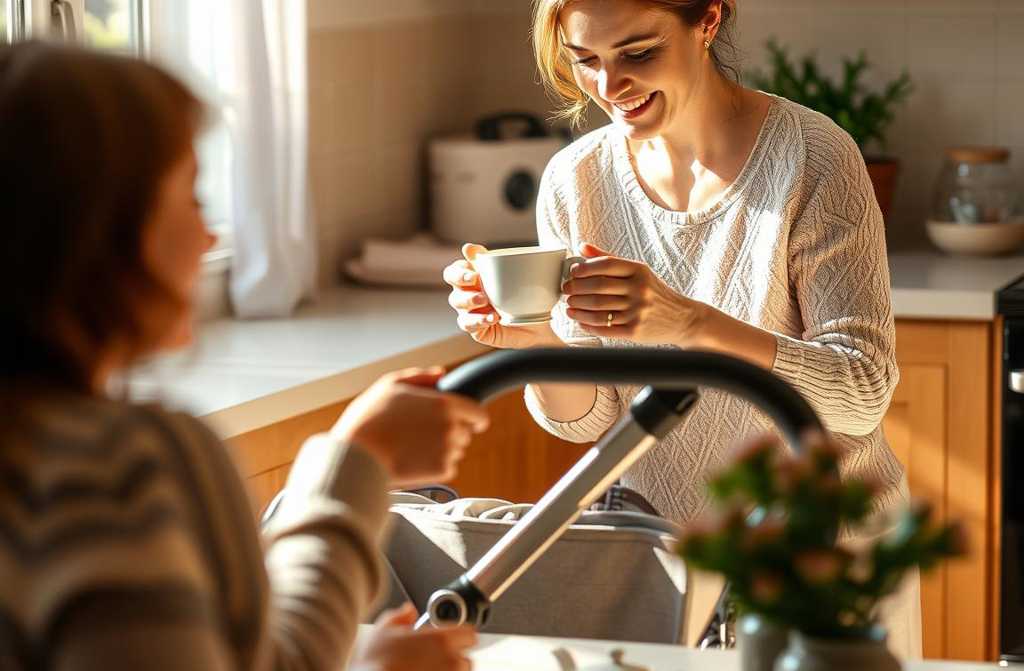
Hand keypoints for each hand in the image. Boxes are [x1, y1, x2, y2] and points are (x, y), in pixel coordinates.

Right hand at [331, 368, 488, 486]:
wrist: (356, 455)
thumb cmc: (368, 417)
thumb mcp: (389, 385)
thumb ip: (420, 377)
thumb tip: (442, 373)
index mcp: (444, 403)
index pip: (478, 414)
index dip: (475, 418)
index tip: (472, 423)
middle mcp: (452, 426)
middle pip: (465, 434)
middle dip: (451, 434)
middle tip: (423, 435)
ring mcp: (448, 450)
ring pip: (456, 452)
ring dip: (443, 451)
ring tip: (413, 448)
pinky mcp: (441, 471)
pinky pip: (448, 469)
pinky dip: (436, 468)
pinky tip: (414, 461)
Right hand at [351, 604, 475, 670]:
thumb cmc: (374, 663)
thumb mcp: (382, 630)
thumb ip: (400, 616)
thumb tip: (408, 612)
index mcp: (440, 640)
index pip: (470, 634)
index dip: (461, 635)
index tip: (453, 638)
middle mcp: (449, 662)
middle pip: (466, 659)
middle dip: (455, 658)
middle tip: (436, 659)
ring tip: (429, 670)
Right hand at [443, 243, 562, 349]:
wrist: (541, 320)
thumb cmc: (526, 292)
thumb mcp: (514, 273)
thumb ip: (490, 260)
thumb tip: (468, 247)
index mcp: (472, 279)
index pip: (453, 272)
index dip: (458, 272)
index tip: (474, 273)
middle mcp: (467, 296)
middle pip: (453, 289)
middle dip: (462, 286)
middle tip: (477, 282)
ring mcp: (471, 314)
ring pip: (458, 307)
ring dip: (469, 301)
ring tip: (487, 300)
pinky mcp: (477, 330)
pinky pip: (468, 325)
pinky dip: (478, 321)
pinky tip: (493, 318)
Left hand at [562, 242, 708, 346]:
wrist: (684, 319)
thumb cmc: (656, 293)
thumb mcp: (639, 272)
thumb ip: (610, 259)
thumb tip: (582, 247)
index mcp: (639, 271)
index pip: (605, 264)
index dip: (584, 268)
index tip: (572, 272)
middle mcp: (639, 290)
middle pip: (597, 287)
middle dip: (576, 289)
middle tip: (566, 290)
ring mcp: (637, 311)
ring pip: (597, 309)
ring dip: (578, 308)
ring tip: (570, 306)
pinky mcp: (634, 331)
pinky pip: (603, 328)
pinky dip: (587, 325)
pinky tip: (581, 321)